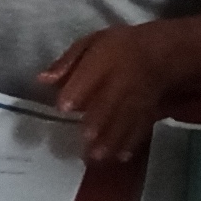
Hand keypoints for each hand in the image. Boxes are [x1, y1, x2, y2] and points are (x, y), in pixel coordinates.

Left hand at [37, 24, 174, 162]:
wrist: (159, 54)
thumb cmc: (117, 49)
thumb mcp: (91, 44)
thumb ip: (67, 63)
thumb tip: (41, 80)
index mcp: (105, 58)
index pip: (89, 74)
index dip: (77, 91)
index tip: (63, 107)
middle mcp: (121, 79)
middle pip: (110, 100)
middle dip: (99, 120)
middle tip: (86, 138)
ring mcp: (137, 97)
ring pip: (125, 118)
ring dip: (112, 138)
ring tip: (97, 156)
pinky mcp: (147, 111)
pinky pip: (141, 127)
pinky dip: (131, 143)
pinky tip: (120, 157)